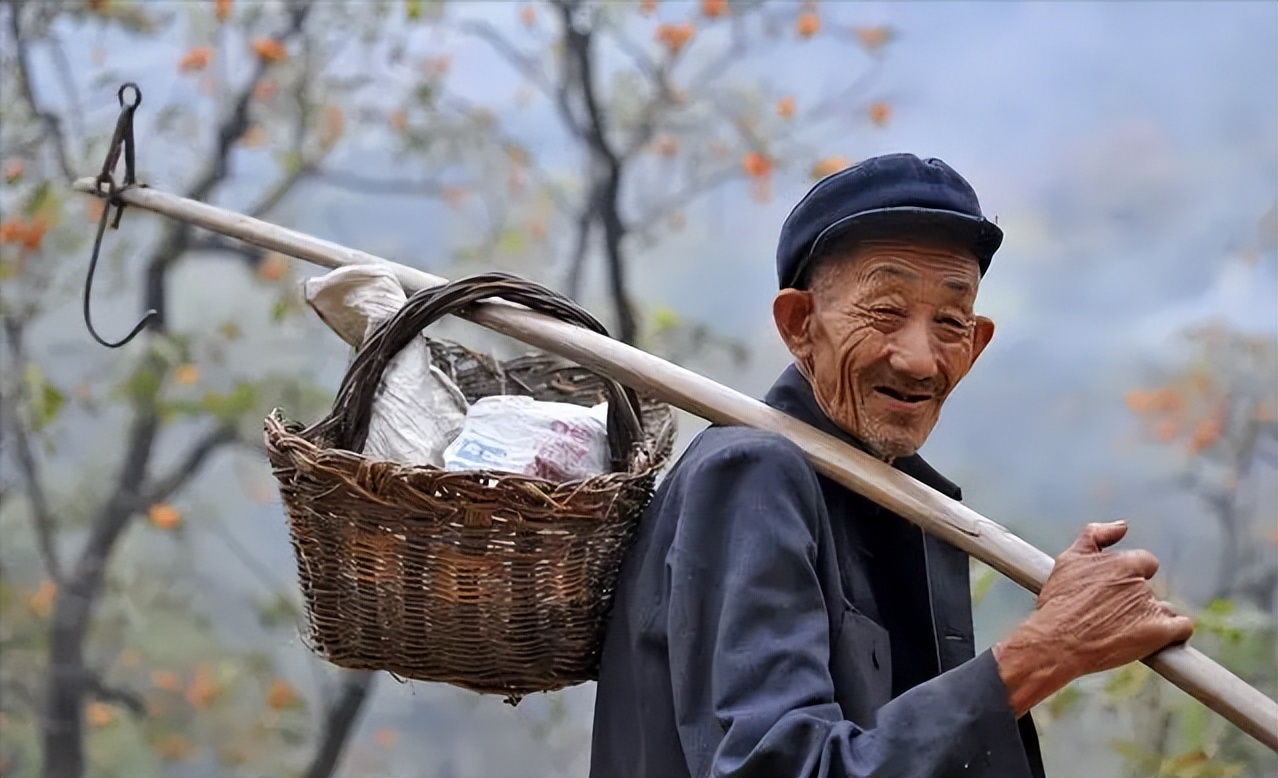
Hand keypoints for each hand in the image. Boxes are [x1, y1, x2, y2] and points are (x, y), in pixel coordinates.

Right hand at [993, 521, 1193, 716]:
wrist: (1055, 642)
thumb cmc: (1059, 602)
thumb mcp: (1068, 560)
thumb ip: (1095, 535)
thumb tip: (1122, 525)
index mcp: (1123, 563)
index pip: (1144, 562)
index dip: (1129, 577)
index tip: (1113, 591)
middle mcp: (1140, 583)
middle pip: (1149, 589)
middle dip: (1135, 600)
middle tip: (1110, 614)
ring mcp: (1151, 608)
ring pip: (1164, 609)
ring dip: (1151, 618)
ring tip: (1124, 632)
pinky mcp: (1160, 633)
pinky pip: (1182, 629)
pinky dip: (1174, 634)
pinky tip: (1156, 640)